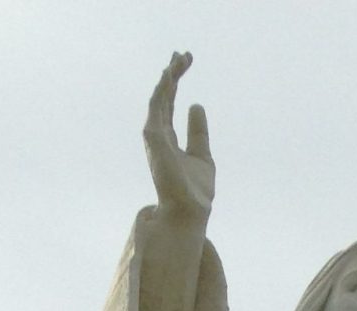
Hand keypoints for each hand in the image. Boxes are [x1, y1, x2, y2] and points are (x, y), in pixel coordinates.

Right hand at [143, 52, 213, 225]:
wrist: (189, 211)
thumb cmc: (195, 192)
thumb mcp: (202, 156)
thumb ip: (198, 132)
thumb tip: (196, 104)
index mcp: (167, 139)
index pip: (169, 103)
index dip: (176, 82)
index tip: (186, 61)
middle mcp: (158, 135)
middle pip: (164, 96)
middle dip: (172, 74)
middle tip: (183, 54)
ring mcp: (154, 136)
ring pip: (160, 97)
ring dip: (169, 76)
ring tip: (180, 58)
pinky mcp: (153, 136)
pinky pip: (157, 105)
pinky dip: (163, 88)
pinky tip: (171, 73)